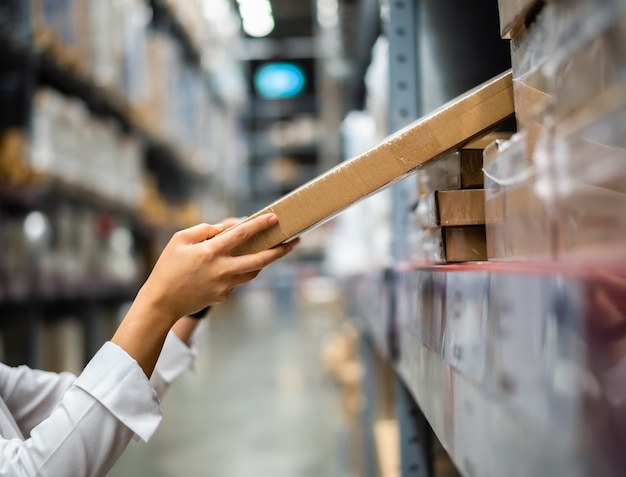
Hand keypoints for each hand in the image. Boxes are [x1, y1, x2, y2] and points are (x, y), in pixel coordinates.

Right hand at [136, 213, 296, 323]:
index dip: (259, 225)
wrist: (162, 303)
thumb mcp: (180, 240)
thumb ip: (205, 230)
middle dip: (280, 251)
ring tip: (274, 251)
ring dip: (265, 262)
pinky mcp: (224, 296)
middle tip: (295, 242)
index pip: (241, 234)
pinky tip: (240, 265)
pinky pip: (238, 280)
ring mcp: (225, 285)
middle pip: (260, 260)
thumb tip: (227, 227)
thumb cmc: (168, 267)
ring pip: (254, 272)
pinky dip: (241, 271)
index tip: (274, 217)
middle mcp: (222, 269)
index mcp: (210, 252)